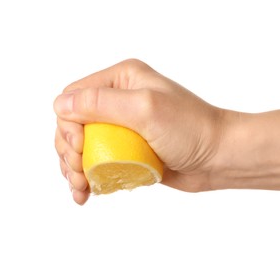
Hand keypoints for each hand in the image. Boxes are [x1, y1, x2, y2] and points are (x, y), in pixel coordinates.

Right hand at [54, 59, 224, 204]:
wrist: (219, 157)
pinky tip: (86, 193)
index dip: (68, 123)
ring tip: (80, 189)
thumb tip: (60, 104)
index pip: (75, 96)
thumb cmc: (191, 129)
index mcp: (123, 80)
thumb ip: (102, 103)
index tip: (79, 148)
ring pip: (82, 146)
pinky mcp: (129, 151)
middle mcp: (120, 100)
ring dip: (73, 167)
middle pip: (74, 123)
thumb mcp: (145, 109)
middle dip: (68, 150)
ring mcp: (124, 128)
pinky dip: (88, 177)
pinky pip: (98, 161)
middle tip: (77, 173)